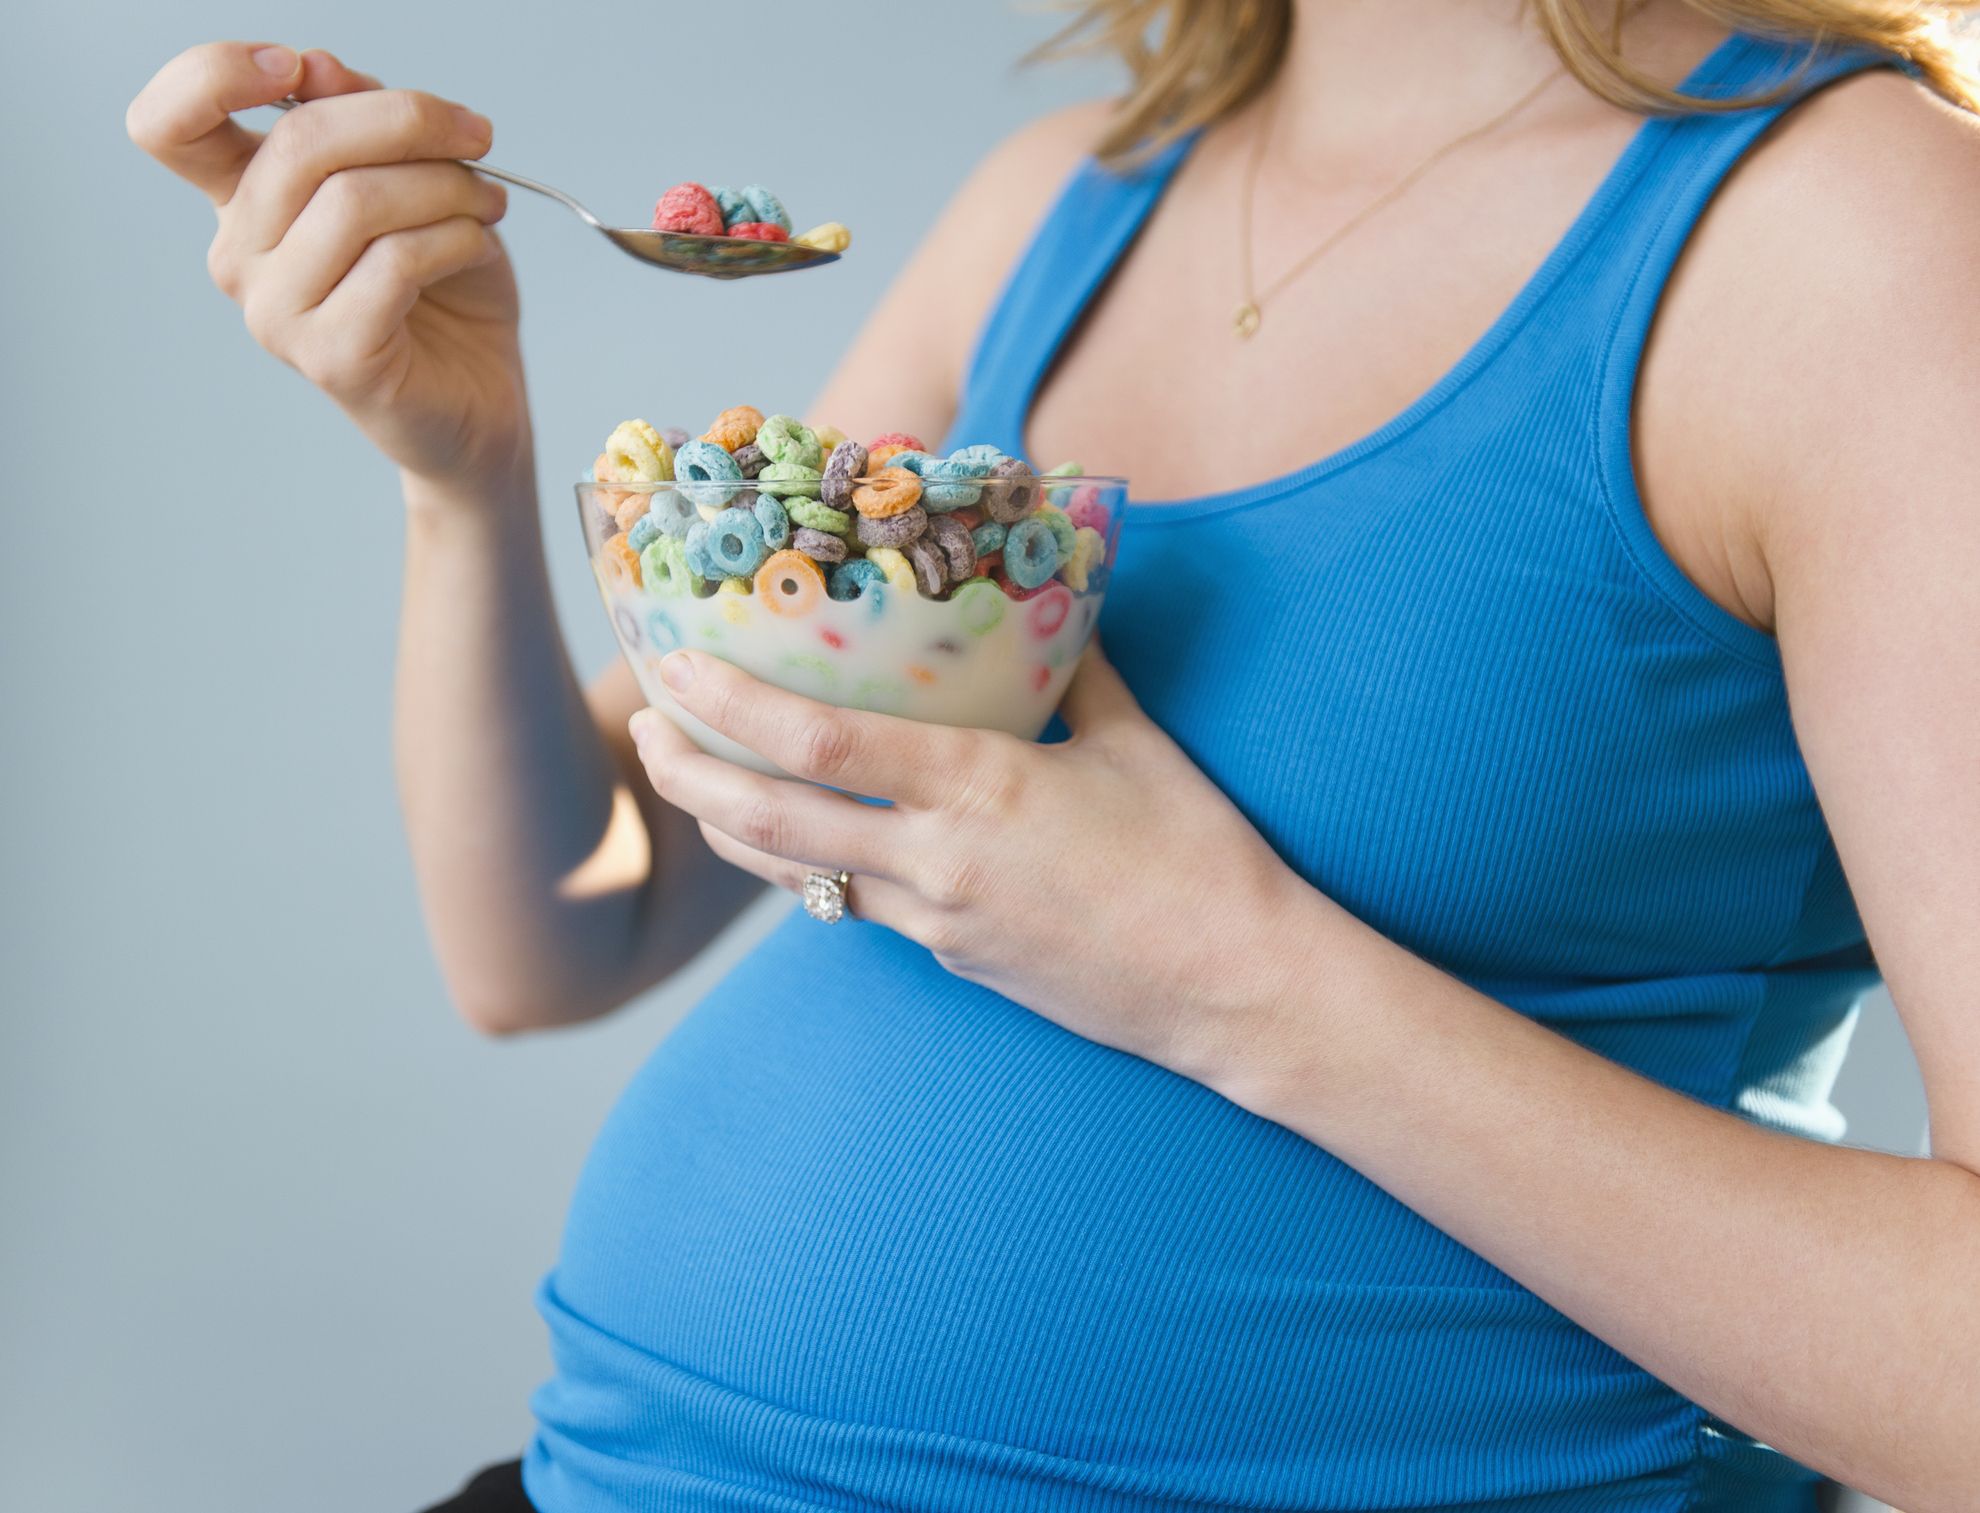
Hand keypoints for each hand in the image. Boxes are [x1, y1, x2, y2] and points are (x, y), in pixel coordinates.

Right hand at [127, 43, 526, 493]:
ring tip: (488, 203)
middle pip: (297, 142)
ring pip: (354, 201)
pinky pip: (395, 263)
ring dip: (446, 187)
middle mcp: (241, 256)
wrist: (481, 397)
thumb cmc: (444, 286)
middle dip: (405, 120)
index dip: (213, 74)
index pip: (169, 124)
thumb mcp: (408, 178)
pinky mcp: (331, 356)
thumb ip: (359, 119)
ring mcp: (276, 313)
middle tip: (475, 135)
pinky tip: (478, 246)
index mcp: (243, 200)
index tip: (298, 66)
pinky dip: (454, 239)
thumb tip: (319, 67)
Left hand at [627, 638, 1305, 1075]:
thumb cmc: (1200, 858)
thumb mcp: (1135, 744)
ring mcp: (936, 926)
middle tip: (643, 729)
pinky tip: (813, 838)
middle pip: (771, 824)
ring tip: (699, 783)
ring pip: (798, 877)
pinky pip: (861, 909)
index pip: (820, 746)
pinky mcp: (952, 963)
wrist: (1235, 989)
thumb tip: (1047, 606)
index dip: (731, 706)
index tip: (671, 667)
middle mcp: (937, 864)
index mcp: (977, 792)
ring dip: (733, 829)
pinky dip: (817, 868)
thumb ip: (1076, 672)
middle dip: (691, 776)